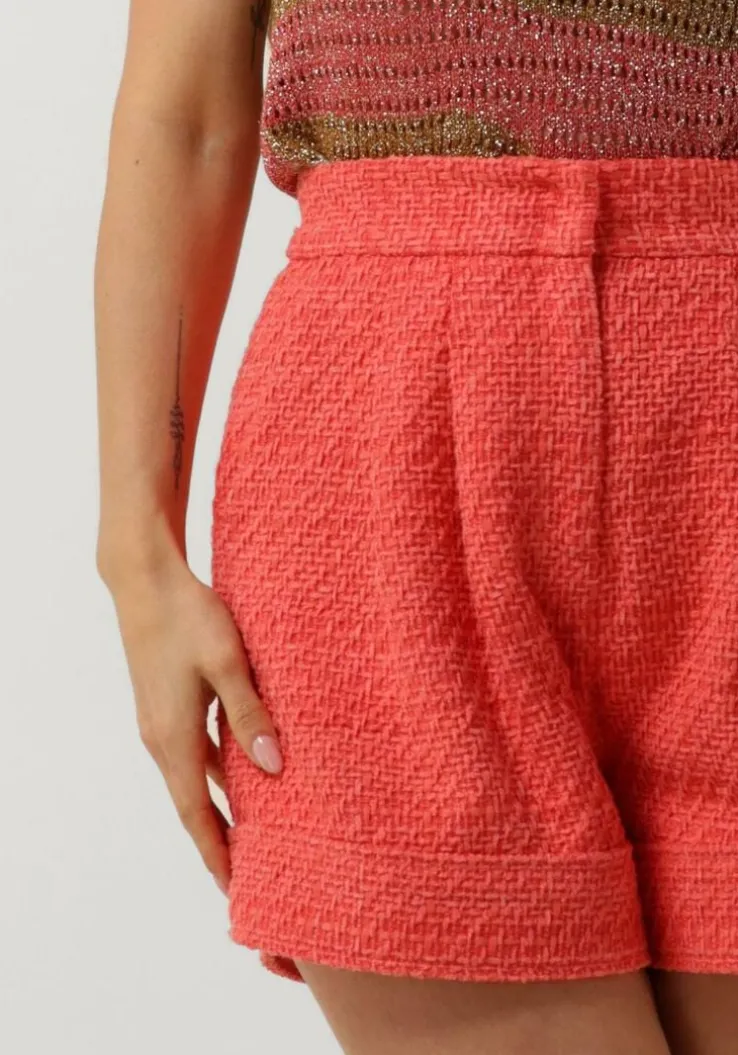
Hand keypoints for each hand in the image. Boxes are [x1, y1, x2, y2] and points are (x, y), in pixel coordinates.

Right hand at [108, 555, 281, 893]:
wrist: (145, 581)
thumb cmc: (187, 617)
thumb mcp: (227, 663)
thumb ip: (250, 715)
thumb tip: (274, 766)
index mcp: (174, 738)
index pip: (197, 813)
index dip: (217, 853)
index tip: (235, 889)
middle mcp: (162, 739)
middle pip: (193, 804)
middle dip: (219, 841)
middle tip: (251, 873)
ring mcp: (160, 722)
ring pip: (195, 778)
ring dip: (220, 807)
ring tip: (254, 831)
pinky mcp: (165, 705)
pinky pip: (194, 752)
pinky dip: (218, 772)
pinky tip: (245, 771)